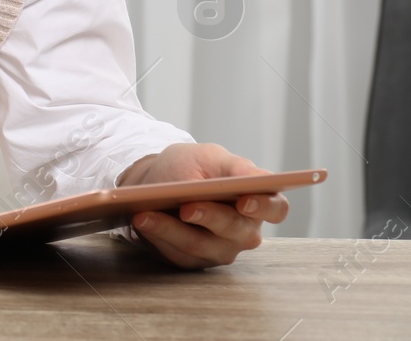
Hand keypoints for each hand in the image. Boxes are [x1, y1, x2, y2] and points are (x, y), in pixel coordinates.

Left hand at [117, 142, 288, 268]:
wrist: (157, 181)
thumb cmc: (190, 167)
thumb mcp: (210, 157)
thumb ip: (236, 166)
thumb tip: (258, 177)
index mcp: (257, 202)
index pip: (276, 209)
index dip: (263, 207)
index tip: (244, 200)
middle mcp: (243, 231)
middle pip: (235, 230)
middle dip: (210, 217)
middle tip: (187, 207)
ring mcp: (219, 249)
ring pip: (200, 245)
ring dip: (171, 228)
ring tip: (146, 213)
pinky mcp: (192, 260)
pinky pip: (177, 253)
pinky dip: (157, 235)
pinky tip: (142, 221)